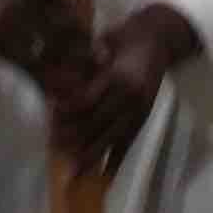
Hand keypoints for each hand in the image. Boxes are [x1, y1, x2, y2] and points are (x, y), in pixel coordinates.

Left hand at [52, 2, 197, 171]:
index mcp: (119, 75)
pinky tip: (104, 177)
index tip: (49, 117)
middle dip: (74, 138)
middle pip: (97, 124)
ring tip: (73, 173)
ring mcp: (138, 110)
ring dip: (91, 156)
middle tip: (53, 147)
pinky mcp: (143, 118)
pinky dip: (116, 161)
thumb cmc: (128, 36)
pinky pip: (128, 143)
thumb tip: (68, 72)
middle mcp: (130, 97)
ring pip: (111, 139)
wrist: (162, 39)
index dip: (67, 111)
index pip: (87, 100)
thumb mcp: (108, 39)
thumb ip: (90, 57)